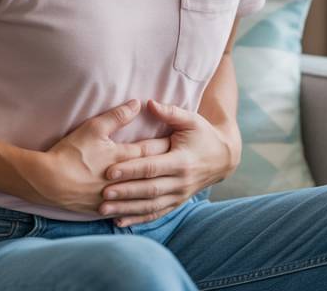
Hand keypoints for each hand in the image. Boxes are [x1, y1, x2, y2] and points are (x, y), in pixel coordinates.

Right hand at [30, 99, 170, 215]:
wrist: (48, 182)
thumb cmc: (71, 152)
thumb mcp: (94, 128)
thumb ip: (117, 116)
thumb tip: (137, 103)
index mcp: (123, 158)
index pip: (151, 150)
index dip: (166, 144)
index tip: (180, 140)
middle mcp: (123, 179)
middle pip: (151, 172)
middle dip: (166, 165)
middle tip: (183, 161)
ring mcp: (115, 197)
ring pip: (142, 194)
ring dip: (156, 188)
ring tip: (169, 183)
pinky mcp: (104, 209)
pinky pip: (127, 209)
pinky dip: (138, 207)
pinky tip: (146, 206)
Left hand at [97, 99, 239, 226]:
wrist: (223, 157)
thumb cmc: (203, 134)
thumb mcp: (191, 120)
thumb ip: (170, 112)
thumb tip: (148, 103)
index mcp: (182, 160)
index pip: (152, 167)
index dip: (130, 169)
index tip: (109, 171)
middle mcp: (181, 181)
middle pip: (149, 189)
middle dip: (125, 192)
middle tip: (103, 193)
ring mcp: (180, 195)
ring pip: (150, 205)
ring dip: (127, 209)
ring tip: (104, 209)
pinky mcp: (177, 203)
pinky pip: (156, 213)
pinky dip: (137, 219)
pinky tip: (119, 222)